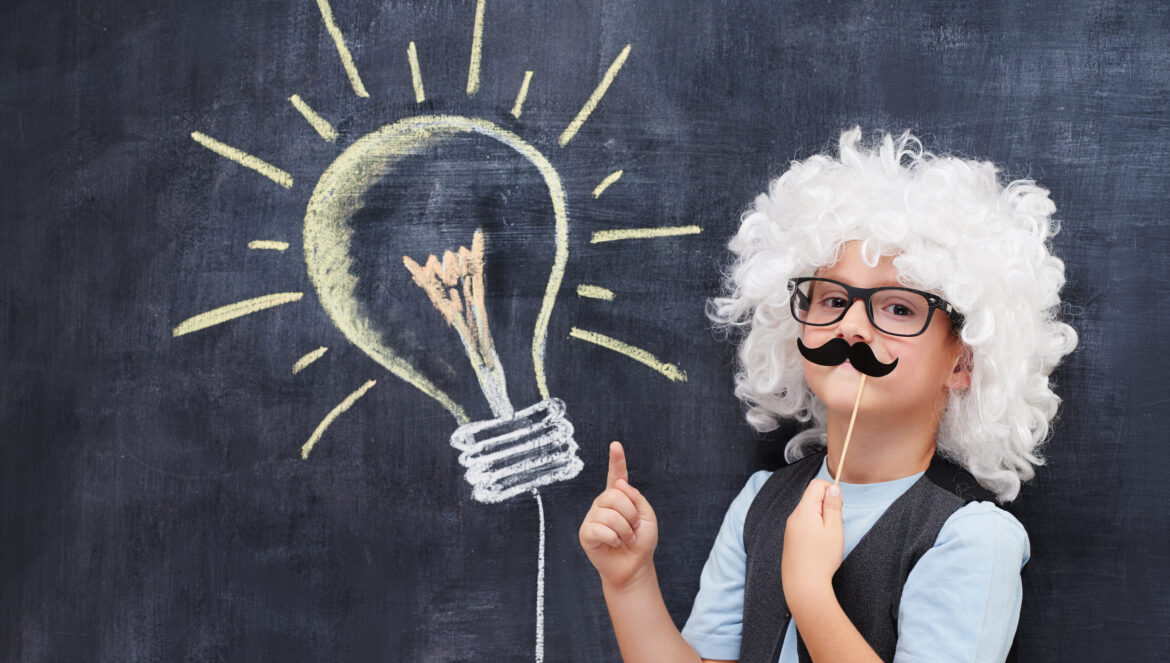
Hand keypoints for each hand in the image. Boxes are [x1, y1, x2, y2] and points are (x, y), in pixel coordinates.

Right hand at [579, 442, 658, 589]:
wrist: (634, 566)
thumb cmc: (641, 542)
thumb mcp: (647, 517)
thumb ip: (637, 498)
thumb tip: (619, 486)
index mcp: (619, 497)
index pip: (617, 475)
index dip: (616, 460)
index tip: (615, 445)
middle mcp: (603, 503)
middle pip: (615, 495)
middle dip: (630, 514)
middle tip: (633, 529)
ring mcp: (593, 517)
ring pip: (610, 514)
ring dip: (624, 530)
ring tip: (625, 538)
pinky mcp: (586, 532)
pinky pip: (601, 529)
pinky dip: (613, 539)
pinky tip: (613, 543)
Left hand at [782, 479, 843, 611]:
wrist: (803, 585)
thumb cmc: (821, 558)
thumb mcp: (834, 529)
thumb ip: (833, 506)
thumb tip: (833, 488)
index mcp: (804, 511)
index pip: (816, 485)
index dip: (831, 490)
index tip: (839, 507)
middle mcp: (793, 517)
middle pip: (811, 498)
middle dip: (827, 506)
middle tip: (835, 526)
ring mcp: (790, 529)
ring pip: (808, 512)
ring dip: (821, 518)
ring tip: (827, 538)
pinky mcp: (790, 539)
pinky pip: (803, 525)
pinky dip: (814, 529)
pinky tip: (819, 546)